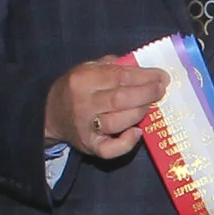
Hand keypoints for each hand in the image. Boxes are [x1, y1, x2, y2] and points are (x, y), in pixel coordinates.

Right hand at [44, 58, 168, 160]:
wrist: (51, 115)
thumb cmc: (75, 89)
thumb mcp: (87, 69)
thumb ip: (112, 65)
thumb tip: (141, 66)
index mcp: (82, 79)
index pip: (121, 76)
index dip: (145, 76)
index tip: (162, 76)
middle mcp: (83, 103)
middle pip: (122, 98)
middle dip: (147, 93)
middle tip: (161, 90)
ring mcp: (85, 127)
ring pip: (119, 121)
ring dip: (140, 113)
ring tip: (150, 106)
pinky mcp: (89, 146)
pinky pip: (111, 149)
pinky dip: (127, 142)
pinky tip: (137, 132)